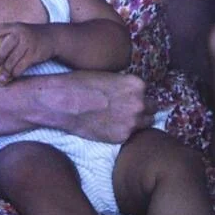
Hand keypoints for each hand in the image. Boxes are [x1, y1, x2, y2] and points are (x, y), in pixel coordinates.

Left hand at [0, 23, 54, 83]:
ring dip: (6, 70)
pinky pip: (22, 66)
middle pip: (6, 47)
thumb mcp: (19, 31)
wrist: (51, 37)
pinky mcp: (34, 54)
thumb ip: (7, 39)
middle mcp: (21, 33)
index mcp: (14, 26)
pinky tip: (12, 75)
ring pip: (13, 59)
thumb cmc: (29, 37)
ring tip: (1, 77)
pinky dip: (16, 72)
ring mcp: (28, 43)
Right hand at [31, 70, 152, 142]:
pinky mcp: (121, 137)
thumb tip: (129, 94)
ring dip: (136, 123)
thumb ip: (124, 87)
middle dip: (142, 110)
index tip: (131, 100)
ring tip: (121, 121)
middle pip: (152, 109)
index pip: (148, 93)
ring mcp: (132, 122)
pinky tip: (111, 127)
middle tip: (128, 112)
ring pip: (145, 124)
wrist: (63, 102)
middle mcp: (139, 103)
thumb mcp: (109, 77)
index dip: (138, 97)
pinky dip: (123, 132)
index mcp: (137, 85)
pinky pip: (130, 136)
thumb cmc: (80, 84)